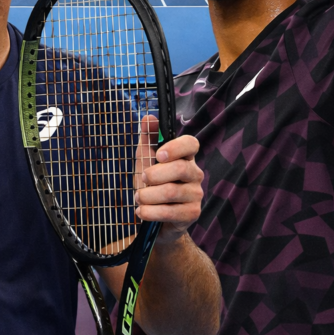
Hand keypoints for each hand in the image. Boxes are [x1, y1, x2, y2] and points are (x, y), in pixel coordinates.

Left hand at [133, 116, 203, 241]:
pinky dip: (151, 212)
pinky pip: (171, 212)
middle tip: (141, 179)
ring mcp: (196, 194)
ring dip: (148, 195)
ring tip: (137, 198)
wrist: (154, 217)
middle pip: (180, 168)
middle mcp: (195, 174)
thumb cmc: (151, 185)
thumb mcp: (145, 160)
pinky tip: (141, 211)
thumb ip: (147, 138)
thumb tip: (149, 117)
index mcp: (185, 157)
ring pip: (172, 191)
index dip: (176, 147)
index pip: (191, 144)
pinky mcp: (192, 213)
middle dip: (154, 175)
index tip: (159, 155)